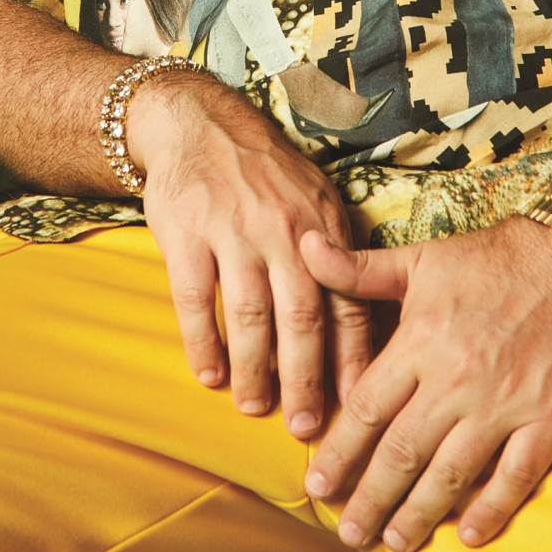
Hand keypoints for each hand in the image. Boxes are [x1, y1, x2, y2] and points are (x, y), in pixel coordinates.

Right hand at [129, 76, 374, 439]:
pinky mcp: (186, 234)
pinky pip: (195, 300)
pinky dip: (202, 342)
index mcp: (322, 229)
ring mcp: (233, 232)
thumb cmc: (265, 174)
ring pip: (249, 315)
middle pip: (302, 318)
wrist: (200, 123)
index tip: (357, 407)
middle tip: (305, 427)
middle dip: (306, 379)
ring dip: (253, 369)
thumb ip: (337, 257)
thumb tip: (365, 327)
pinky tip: (209, 374)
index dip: (352, 359)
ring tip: (254, 406)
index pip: (346, 303)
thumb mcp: (316, 201)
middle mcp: (283, 232)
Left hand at [300, 218, 551, 550]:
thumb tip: (304, 248)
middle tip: (350, 533)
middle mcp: (457, 377)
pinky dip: (492, 509)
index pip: (366, 411)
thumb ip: (358, 269)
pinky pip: (517, 474)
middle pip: (401, 452)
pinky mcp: (551, 415)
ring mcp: (506, 401)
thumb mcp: (421, 258)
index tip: (318, 486)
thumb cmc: (498, 257)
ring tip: (396, 542)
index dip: (339, 453)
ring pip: (451, 473)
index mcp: (421, 340)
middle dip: (370, 498)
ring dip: (419, 514)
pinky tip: (471, 537)